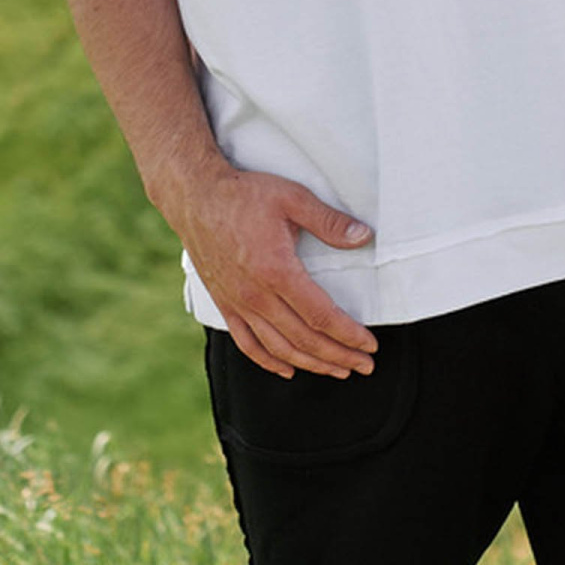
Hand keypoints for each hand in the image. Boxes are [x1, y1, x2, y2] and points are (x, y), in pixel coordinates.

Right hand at [168, 165, 378, 378]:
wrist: (194, 196)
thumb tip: (363, 236)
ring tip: (337, 370)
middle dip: (339, 357)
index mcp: (277, 271)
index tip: (370, 345)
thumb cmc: (244, 194)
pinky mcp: (224, 304)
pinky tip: (288, 369)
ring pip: (279, 348)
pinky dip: (269, 361)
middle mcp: (256, 295)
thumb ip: (329, 221)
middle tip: (364, 366)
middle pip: (305, 339)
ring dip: (311, 364)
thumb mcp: (292, 198)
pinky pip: (247, 343)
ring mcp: (238, 303)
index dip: (349, 335)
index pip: (321, 316)